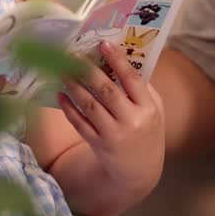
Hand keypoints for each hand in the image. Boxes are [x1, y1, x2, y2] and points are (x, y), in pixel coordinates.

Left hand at [58, 41, 165, 202]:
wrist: (141, 172)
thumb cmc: (147, 131)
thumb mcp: (154, 110)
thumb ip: (142, 88)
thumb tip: (120, 59)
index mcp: (148, 108)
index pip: (132, 79)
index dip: (117, 60)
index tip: (103, 44)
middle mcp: (131, 121)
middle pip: (107, 91)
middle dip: (88, 71)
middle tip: (73, 55)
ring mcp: (114, 134)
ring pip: (90, 106)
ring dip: (74, 87)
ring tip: (63, 72)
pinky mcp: (98, 144)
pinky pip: (80, 123)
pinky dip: (69, 108)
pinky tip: (60, 95)